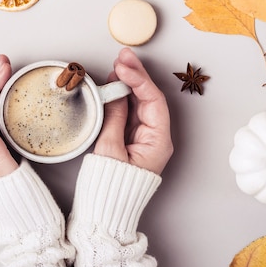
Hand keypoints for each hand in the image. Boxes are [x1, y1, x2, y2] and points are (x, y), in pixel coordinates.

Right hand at [93, 48, 172, 174]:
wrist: (106, 210)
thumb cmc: (110, 186)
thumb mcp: (109, 148)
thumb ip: (114, 117)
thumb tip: (115, 92)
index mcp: (158, 142)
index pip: (153, 101)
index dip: (138, 80)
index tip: (123, 67)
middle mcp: (156, 137)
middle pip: (149, 98)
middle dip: (136, 75)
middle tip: (123, 56)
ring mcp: (145, 137)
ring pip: (140, 102)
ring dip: (129, 82)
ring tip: (118, 63)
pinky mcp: (134, 138)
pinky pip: (131, 111)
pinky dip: (123, 96)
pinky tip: (116, 82)